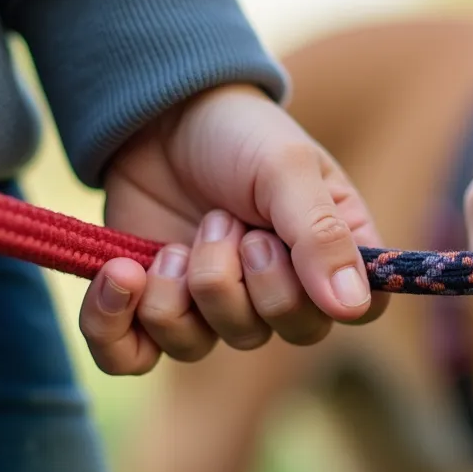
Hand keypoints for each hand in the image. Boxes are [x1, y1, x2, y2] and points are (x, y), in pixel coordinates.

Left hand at [77, 84, 388, 374]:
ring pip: (200, 346)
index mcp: (329, 253)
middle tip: (221, 220)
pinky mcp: (153, 311)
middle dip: (237, 277)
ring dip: (179, 290)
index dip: (320, 296)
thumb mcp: (286, 170)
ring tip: (176, 243)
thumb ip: (320, 236)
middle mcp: (280, 290)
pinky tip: (122, 273)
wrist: (155, 115)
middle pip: (274, 332)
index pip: (356, 312)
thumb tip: (351, 308)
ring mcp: (214, 307)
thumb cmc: (237, 135)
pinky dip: (115, 324)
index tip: (279, 245)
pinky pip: (131, 356)